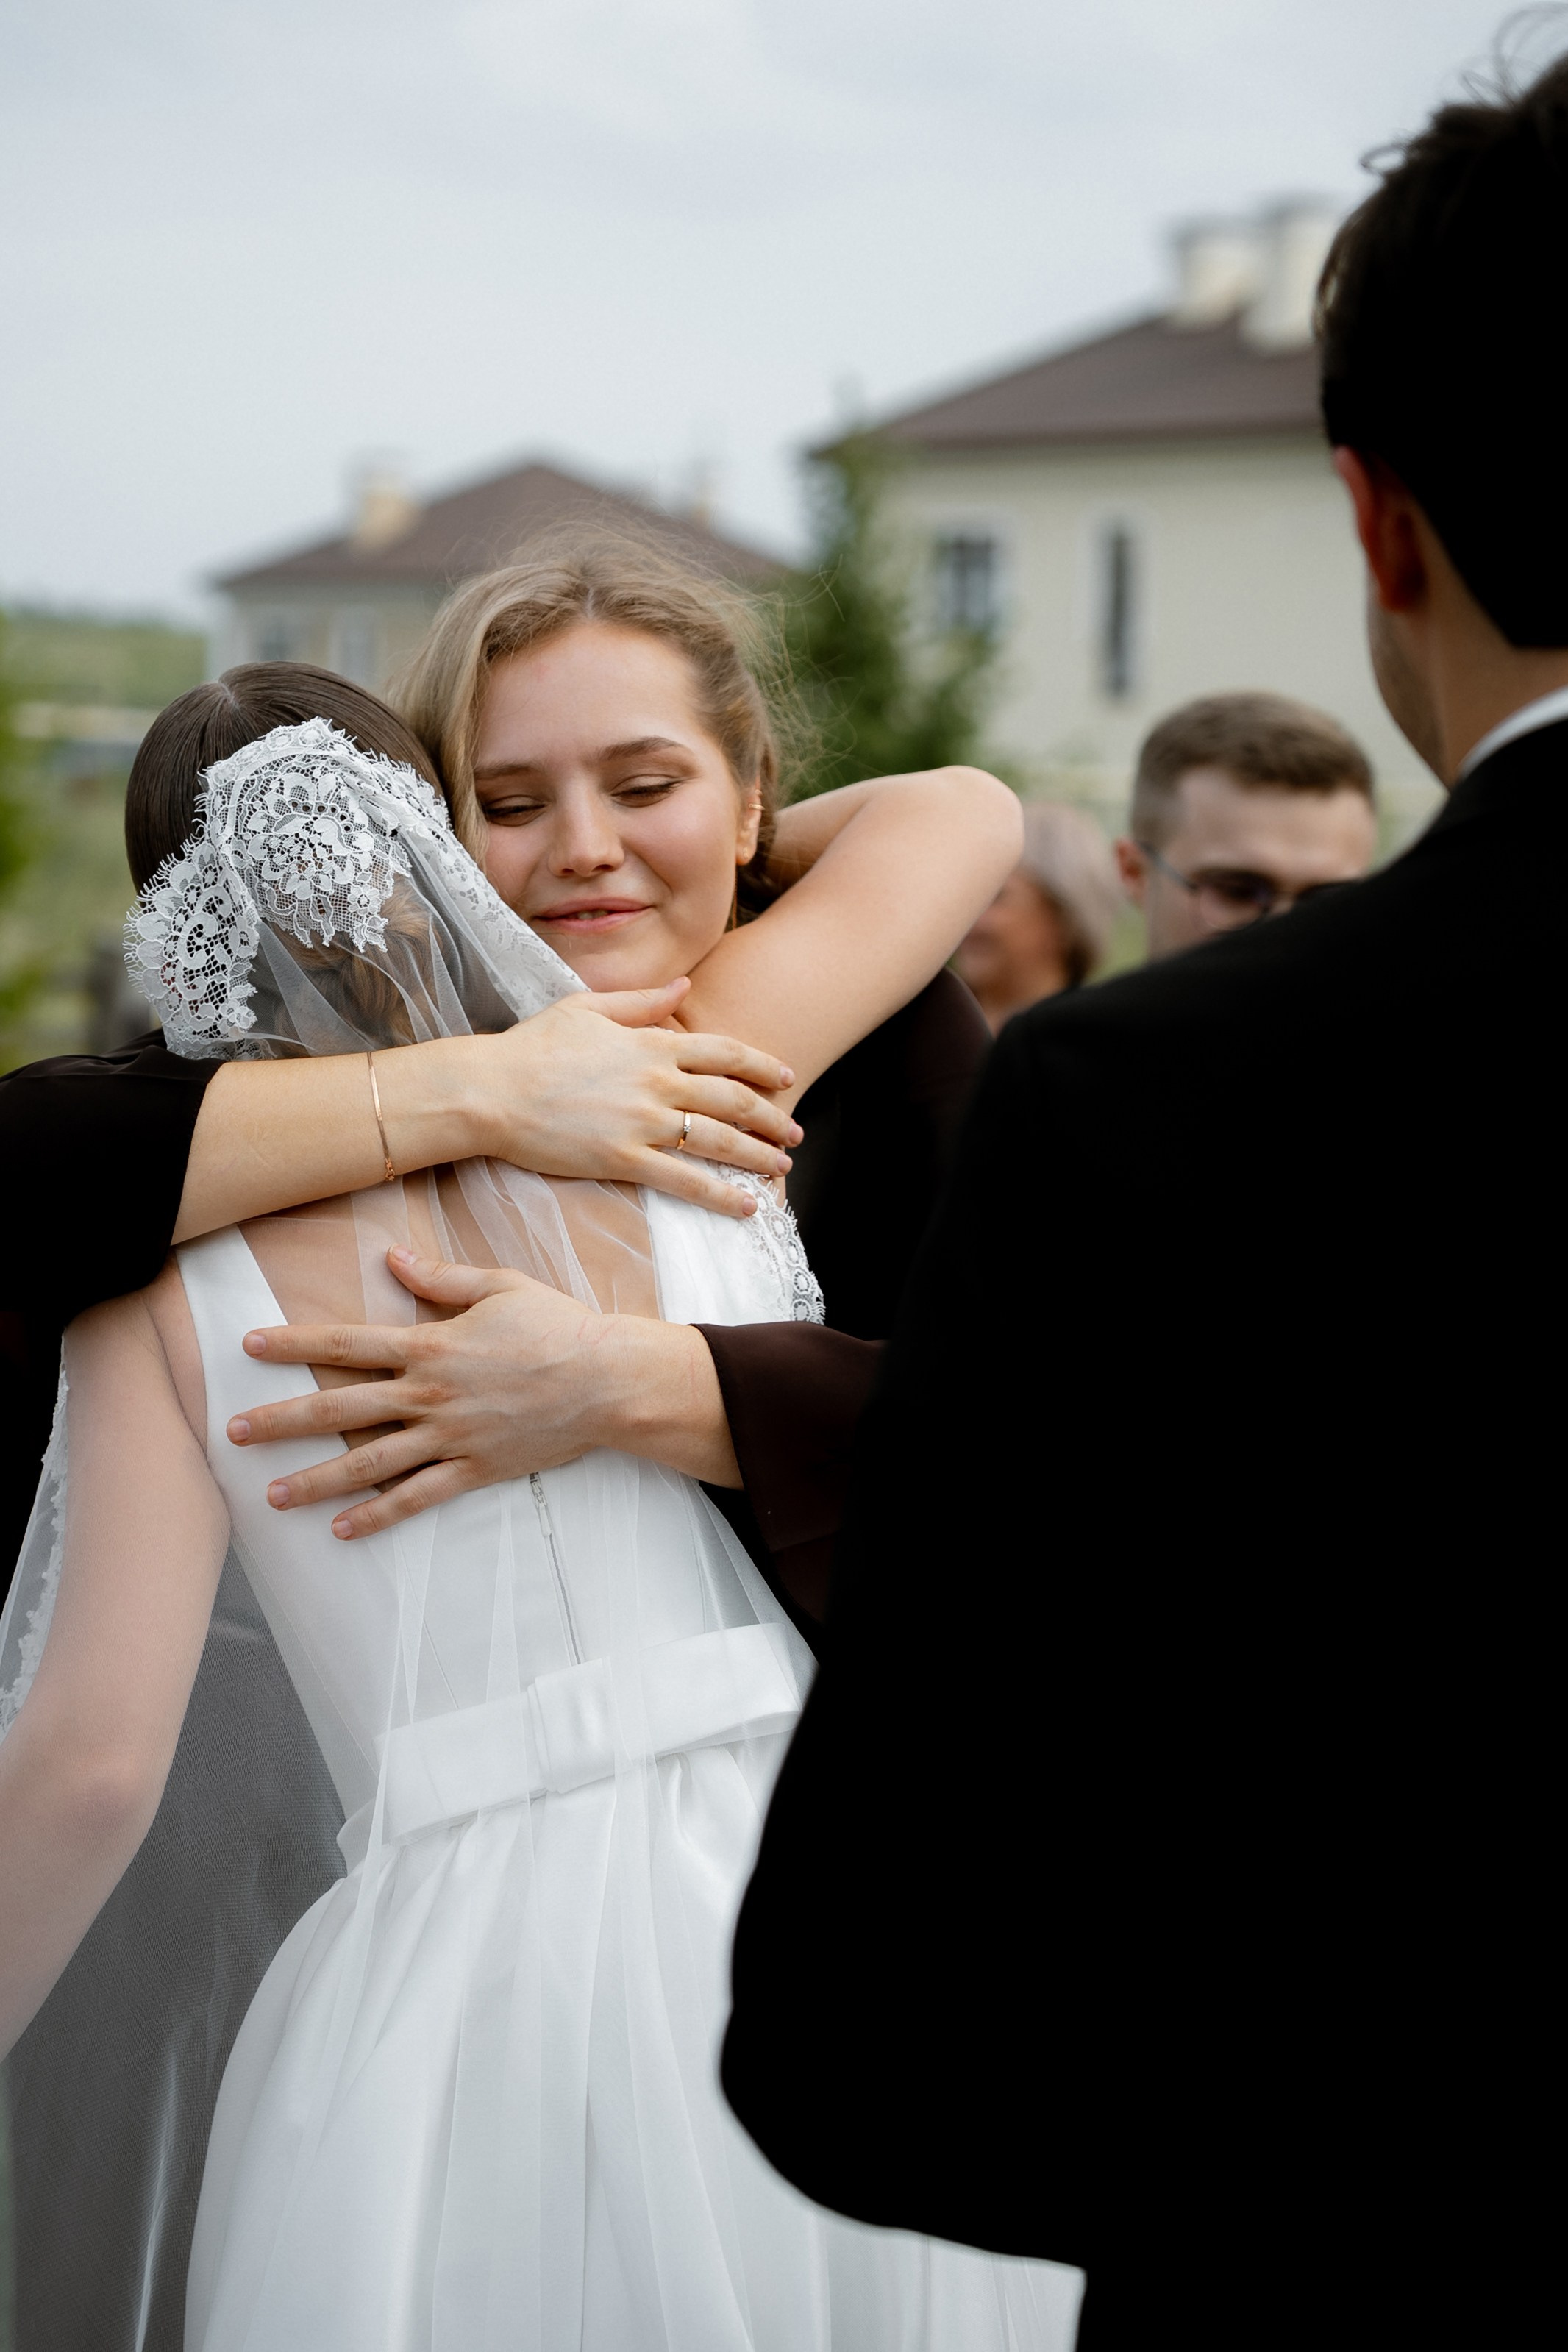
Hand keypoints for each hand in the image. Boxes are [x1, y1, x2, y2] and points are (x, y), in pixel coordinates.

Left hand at [227, 1247, 739, 1538]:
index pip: (347, 1345)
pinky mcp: (475, 1468)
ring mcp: (451, 1436)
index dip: (295, 1345)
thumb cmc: (558, 1327)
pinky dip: (379, 1516)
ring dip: (317, 1480)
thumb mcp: (500, 1287)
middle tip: (234, 1432)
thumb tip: (392, 1262)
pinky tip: (343, 1530)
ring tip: (274, 1496)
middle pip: (342, 1409)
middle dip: (283, 1420)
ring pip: (370, 1463)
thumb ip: (441, 1279)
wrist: (608, 1380)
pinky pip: (418, 1497)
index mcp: (432, 1345)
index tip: (249, 1346)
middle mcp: (431, 1394)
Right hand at [469, 982, 801, 1221]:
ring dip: (758, 1156)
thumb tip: (684, 986)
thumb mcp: (588, 1007)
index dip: (762, 1066)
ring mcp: (642, 1121)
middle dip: (772, 1118)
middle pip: (733, 1099)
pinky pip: (684, 1180)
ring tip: (782, 1169)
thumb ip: (642, 1002)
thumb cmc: (532, 1047)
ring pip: (718, 1140)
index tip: (787, 1077)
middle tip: (795, 1134)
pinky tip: (745, 1207)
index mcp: (651, 1043)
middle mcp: (656, 1081)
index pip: (725, 1052)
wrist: (490, 1089)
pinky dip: (721, 1195)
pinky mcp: (622, 1159)